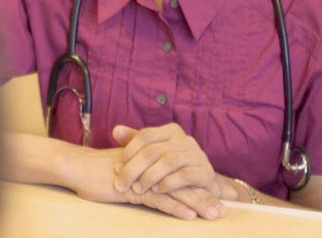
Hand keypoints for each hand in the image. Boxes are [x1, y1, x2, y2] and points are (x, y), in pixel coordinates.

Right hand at [63, 145, 211, 219]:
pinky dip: (174, 208)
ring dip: (196, 203)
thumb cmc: (97, 172)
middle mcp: (151, 169)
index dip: (198, 186)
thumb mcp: (124, 174)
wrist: (77, 166)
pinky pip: (158, 199)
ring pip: (175, 191)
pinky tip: (189, 216)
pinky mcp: (133, 189)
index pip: (180, 175)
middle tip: (223, 210)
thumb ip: (140, 177)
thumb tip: (152, 187)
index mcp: (151, 164)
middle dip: (204, 197)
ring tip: (214, 215)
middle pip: (183, 183)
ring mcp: (143, 178)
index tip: (217, 197)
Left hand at [112, 123, 239, 217]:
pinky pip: (185, 175)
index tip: (116, 168)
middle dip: (134, 169)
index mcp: (171, 131)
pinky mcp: (205, 171)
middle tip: (121, 184)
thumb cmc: (172, 168)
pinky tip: (157, 190)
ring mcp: (197, 154)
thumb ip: (135, 141)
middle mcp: (185, 139)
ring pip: (168, 162)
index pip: (145, 135)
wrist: (203, 185)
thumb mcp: (153, 153)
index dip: (128, 151)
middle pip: (154, 150)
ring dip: (149, 176)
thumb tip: (115, 130)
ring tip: (137, 189)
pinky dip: (168, 183)